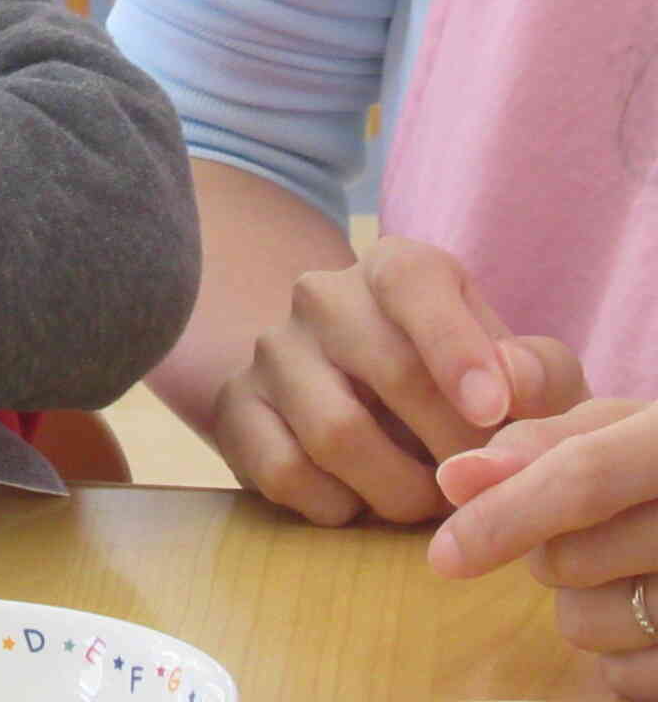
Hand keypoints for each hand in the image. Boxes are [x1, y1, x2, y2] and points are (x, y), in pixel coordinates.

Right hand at [211, 236, 585, 524]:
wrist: (367, 403)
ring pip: (335, 431)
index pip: (413, 282)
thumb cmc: (464, 389)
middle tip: (482, 487)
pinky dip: (337, 505)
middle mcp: (321, 296)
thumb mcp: (519, 374)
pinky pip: (284, 470)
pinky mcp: (235, 407)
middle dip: (451, 446)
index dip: (454, 345)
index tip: (492, 412)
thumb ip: (539, 375)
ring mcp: (271, 350)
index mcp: (395, 269)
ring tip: (427, 503)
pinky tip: (361, 500)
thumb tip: (510, 385)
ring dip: (398, 490)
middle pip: (388, 371)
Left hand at [431, 399, 657, 697]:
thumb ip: (537, 443)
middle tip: (594, 527)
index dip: (504, 513)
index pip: (582, 480)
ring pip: (585, 621)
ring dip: (581, 600)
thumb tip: (455, 479)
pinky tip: (648, 612)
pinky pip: (623, 675)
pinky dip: (616, 652)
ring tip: (630, 566)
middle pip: (568, 558)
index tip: (443, 555)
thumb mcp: (617, 428)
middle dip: (547, 547)